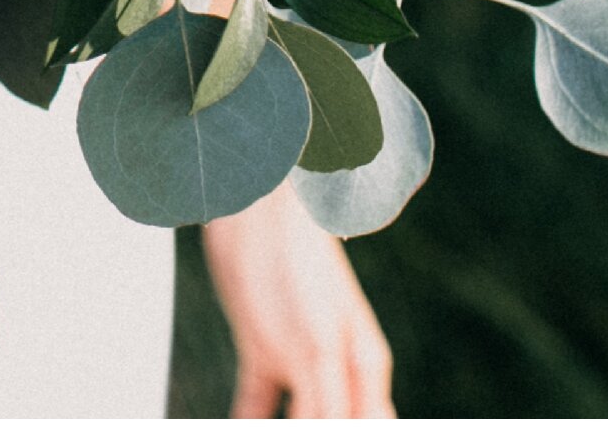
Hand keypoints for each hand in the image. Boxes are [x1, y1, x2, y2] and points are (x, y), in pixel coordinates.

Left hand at [200, 182, 393, 418]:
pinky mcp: (261, 351)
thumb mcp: (319, 347)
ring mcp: (299, 361)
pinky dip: (243, 425)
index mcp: (364, 371)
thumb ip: (333, 407)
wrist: (253, 199)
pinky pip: (254, 405)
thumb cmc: (296, 263)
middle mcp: (338, 372)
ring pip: (293, 425)